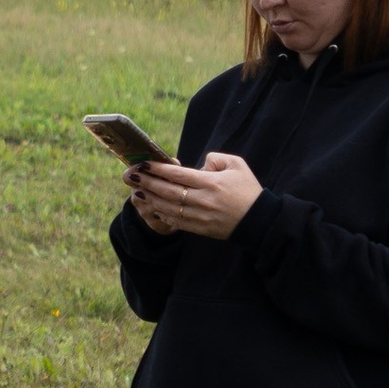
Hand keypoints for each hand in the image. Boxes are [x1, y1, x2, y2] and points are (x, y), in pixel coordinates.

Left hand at [129, 153, 262, 240]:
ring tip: (136, 191)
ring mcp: (200, 216)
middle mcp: (202, 200)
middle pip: (167, 191)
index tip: (143, 164)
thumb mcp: (237, 165)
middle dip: (146, 182)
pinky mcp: (199, 228)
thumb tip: (199, 163)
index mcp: (211, 183)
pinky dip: (161, 214)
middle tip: (130, 175)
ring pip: (168, 207)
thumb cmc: (248, 190)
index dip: (158, 169)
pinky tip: (152, 207)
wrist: (259, 221)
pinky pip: (175, 221)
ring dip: (149, 199)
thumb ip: (216, 159)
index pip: (178, 174)